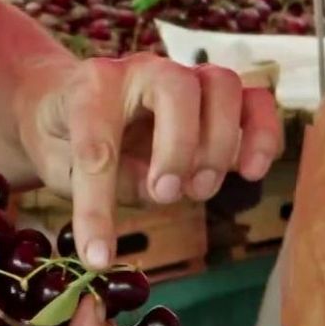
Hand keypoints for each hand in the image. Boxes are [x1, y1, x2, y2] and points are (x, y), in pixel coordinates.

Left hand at [16, 53, 283, 268]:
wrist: (65, 104)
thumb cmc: (64, 138)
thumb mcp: (62, 168)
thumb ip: (105, 180)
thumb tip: (158, 191)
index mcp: (91, 86)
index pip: (98, 141)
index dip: (98, 204)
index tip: (97, 255)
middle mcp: (142, 70)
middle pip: (178, 87)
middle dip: (177, 148)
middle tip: (166, 195)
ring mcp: (184, 78)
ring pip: (223, 85)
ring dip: (220, 143)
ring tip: (200, 191)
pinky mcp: (215, 98)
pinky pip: (255, 100)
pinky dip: (262, 133)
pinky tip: (251, 171)